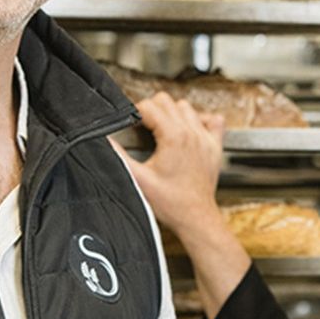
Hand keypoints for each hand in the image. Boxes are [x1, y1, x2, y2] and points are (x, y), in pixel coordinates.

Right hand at [112, 92, 224, 236]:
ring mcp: (205, 138)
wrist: (195, 217)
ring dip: (173, 113)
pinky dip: (200, 120)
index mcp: (174, 137)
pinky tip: (189, 131)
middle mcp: (192, 133)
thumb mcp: (138, 179)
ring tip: (163, 129)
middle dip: (151, 109)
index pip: (149, 107)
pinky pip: (213, 120)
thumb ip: (119, 156)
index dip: (135, 113)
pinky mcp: (214, 147)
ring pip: (187, 107)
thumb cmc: (171, 203)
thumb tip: (105, 140)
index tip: (130, 125)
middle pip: (167, 101)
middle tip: (143, 126)